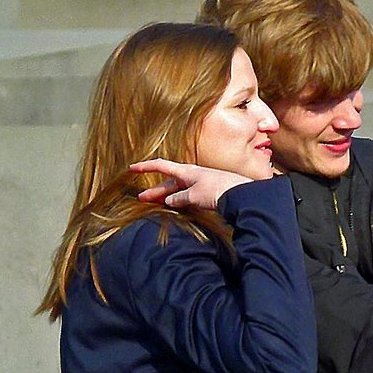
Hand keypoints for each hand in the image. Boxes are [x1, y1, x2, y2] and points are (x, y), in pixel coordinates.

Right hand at [130, 158, 254, 210]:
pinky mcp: (206, 192)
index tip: (132, 168)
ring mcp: (199, 183)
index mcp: (186, 171)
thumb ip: (179, 198)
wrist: (240, 193)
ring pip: (178, 190)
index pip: (161, 166)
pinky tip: (176, 206)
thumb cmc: (216, 190)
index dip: (145, 167)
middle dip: (155, 190)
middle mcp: (191, 175)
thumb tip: (169, 201)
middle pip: (169, 182)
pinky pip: (187, 195)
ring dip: (166, 197)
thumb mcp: (193, 196)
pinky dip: (179, 200)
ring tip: (155, 204)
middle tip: (142, 198)